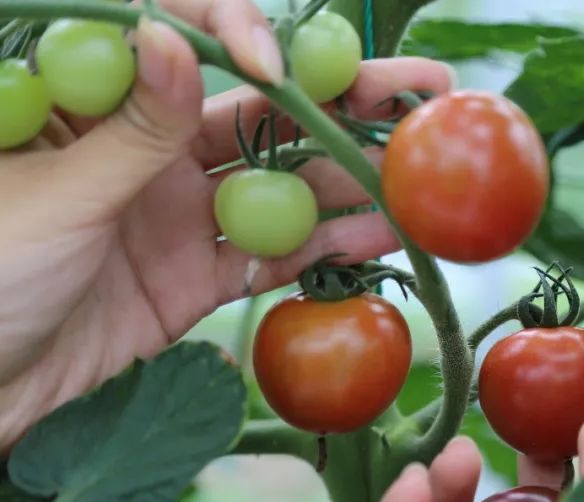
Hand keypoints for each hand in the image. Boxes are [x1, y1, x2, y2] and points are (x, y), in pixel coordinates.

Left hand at [0, 0, 452, 450]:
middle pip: (256, 110)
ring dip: (350, 177)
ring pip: (278, 184)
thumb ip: (132, 130)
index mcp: (88, 105)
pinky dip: (325, 249)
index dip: (235, 36)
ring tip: (420, 170)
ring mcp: (174, 214)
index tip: (274, 65)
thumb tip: (177, 41)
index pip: (178, 40)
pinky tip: (383, 236)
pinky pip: (270, 256)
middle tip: (422, 90)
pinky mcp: (194, 278)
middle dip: (340, 97)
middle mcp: (143, 148)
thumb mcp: (57, 197)